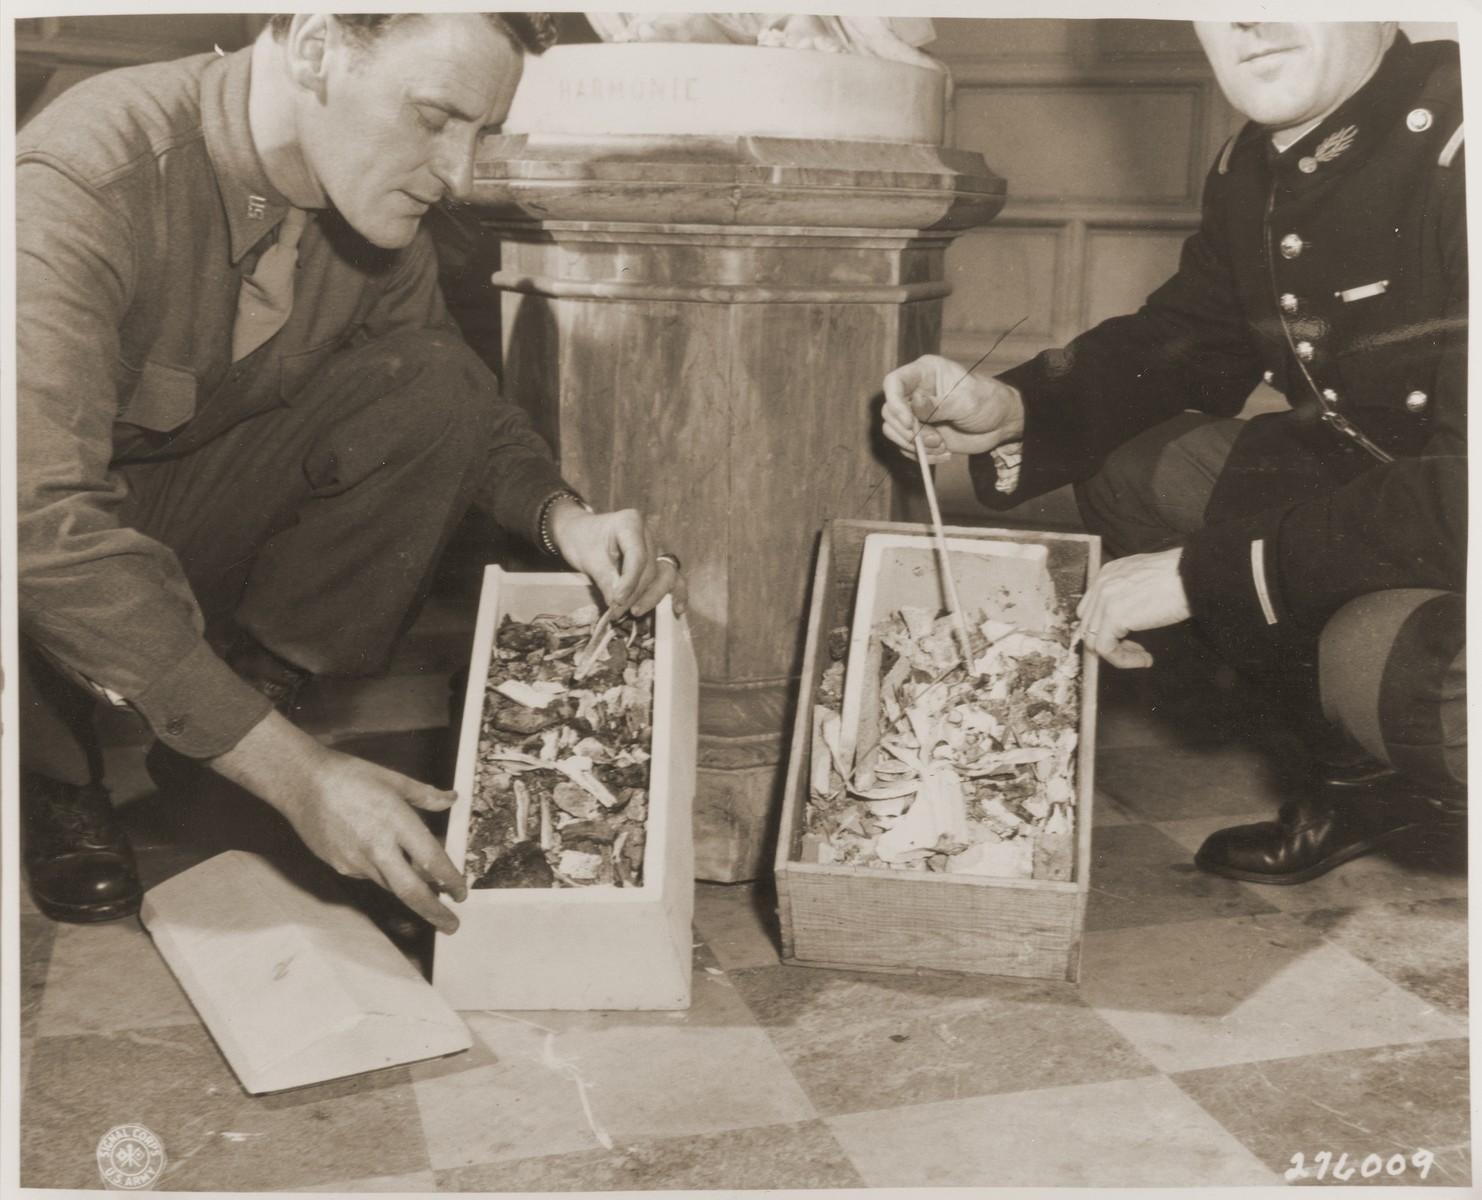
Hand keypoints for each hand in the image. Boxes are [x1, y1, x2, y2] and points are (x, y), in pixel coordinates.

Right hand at [209, 712, 467, 932]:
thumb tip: (450, 799)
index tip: (461, 892)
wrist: (301, 783)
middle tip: (451, 925)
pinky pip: (369, 876)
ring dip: (410, 891)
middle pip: (411, 891)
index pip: (431, 860)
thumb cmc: (348, 776)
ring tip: (427, 893)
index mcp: (396, 822)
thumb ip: (425, 795)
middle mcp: (377, 847)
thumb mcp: (394, 780)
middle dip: (434, 911)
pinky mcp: (340, 866)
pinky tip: (384, 859)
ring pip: (390, 886)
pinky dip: (383, 873)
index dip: (450, 880)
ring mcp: (356, 861)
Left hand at [545, 498, 687, 616]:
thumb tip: (617, 605)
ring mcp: (654, 548)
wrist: (580, 533)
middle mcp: (647, 534)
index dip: (629, 581)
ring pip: (663, 575)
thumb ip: (605, 580)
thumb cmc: (582, 540)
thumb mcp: (588, 559)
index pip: (637, 556)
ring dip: (652, 597)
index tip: (617, 601)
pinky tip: (677, 609)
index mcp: (630, 523)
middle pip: (650, 569)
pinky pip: (669, 577)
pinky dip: (675, 593)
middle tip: (617, 612)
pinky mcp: (656, 561)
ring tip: (636, 612)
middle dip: (636, 594)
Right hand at [882, 354, 1025, 462]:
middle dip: (909, 431)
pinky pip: (905, 447)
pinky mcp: (919, 433)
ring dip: (915, 445)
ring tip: (941, 446)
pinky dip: (921, 455)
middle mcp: (915, 391)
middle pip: (890, 411)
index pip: (893, 382)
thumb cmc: (988, 402)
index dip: (895, 403)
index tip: (910, 423)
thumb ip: (939, 404)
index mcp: (925, 372)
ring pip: (893, 431)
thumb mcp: (966, 402)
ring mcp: (915, 413)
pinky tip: (943, 453)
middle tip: (935, 440)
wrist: (1000, 424)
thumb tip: (914, 402)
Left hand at [1076, 547, 1190, 668]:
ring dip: (1118, 654)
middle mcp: (1101, 584)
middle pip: (1088, 625)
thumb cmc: (1181, 578)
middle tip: (1135, 649)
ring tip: (1141, 656)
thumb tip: (1126, 617)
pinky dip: (1123, 660)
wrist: (1194, 576)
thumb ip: (1128, 593)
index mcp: (1107, 574)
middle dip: (1110, 642)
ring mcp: (1105, 600)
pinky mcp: (1115, 616)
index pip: (1089, 609)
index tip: (1127, 638)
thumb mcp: (1144, 579)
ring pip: (1093, 639)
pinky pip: (1105, 648)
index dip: (1104, 628)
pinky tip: (1144, 659)